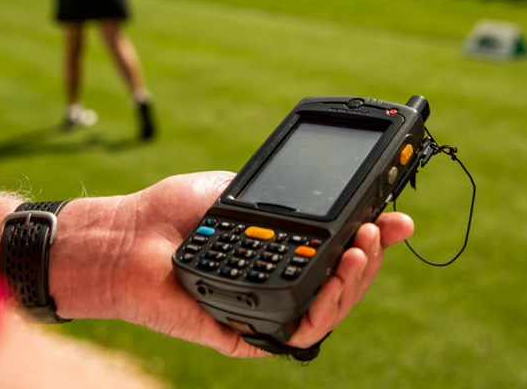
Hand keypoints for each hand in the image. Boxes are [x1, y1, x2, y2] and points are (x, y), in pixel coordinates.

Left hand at [63, 172, 413, 357]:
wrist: (129, 236)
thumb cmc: (176, 212)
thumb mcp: (242, 191)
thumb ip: (287, 196)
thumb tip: (339, 188)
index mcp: (281, 253)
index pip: (338, 253)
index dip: (372, 239)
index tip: (397, 218)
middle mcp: (279, 283)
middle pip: (343, 284)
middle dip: (370, 258)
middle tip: (377, 230)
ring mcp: (265, 310)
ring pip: (329, 313)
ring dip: (355, 283)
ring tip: (361, 249)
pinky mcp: (247, 335)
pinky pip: (295, 337)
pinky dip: (322, 311)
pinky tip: (334, 278)